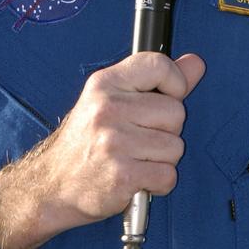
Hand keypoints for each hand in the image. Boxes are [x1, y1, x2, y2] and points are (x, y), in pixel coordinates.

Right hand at [0, 51, 205, 248]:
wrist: (53, 185)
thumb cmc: (85, 143)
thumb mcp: (113, 100)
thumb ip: (157, 82)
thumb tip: (196, 63)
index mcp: (105, 84)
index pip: (158, 65)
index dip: (175, 83)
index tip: (166, 97)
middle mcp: (108, 108)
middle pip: (175, 112)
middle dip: (166, 131)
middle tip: (139, 140)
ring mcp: (114, 142)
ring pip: (175, 147)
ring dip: (162, 160)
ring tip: (136, 160)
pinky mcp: (122, 174)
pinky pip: (168, 175)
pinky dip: (158, 184)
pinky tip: (138, 179)